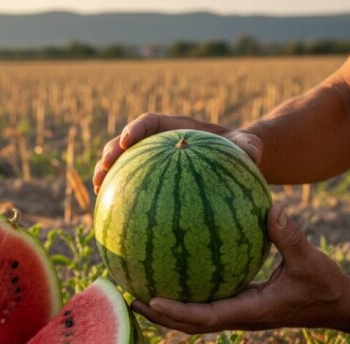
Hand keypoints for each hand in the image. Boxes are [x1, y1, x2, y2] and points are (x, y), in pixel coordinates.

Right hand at [92, 112, 263, 193]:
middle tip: (104, 166)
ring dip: (105, 173)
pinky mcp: (151, 179)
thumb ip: (248, 146)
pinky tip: (114, 216)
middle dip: (111, 152)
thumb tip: (252, 153)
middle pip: (126, 142)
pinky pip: (132, 185)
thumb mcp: (247, 146)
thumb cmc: (240, 150)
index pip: (151, 122)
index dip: (136, 129)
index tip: (128, 140)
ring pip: (122, 163)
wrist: (233, 161)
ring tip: (97, 189)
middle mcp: (158, 141)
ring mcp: (152, 160)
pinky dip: (120, 196)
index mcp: (176, 127)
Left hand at [130, 205, 349, 332]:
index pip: (206, 318)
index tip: (150, 300)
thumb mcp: (310, 260)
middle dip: (158, 316)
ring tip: (136, 290)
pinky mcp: (241, 303)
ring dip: (166, 309)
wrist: (337, 305)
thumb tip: (271, 209)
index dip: (177, 312)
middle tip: (128, 300)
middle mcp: (238, 316)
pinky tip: (172, 270)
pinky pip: (206, 301)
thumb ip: (290, 237)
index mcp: (250, 312)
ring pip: (194, 317)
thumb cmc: (324, 285)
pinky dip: (186, 295)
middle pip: (189, 324)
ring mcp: (238, 312)